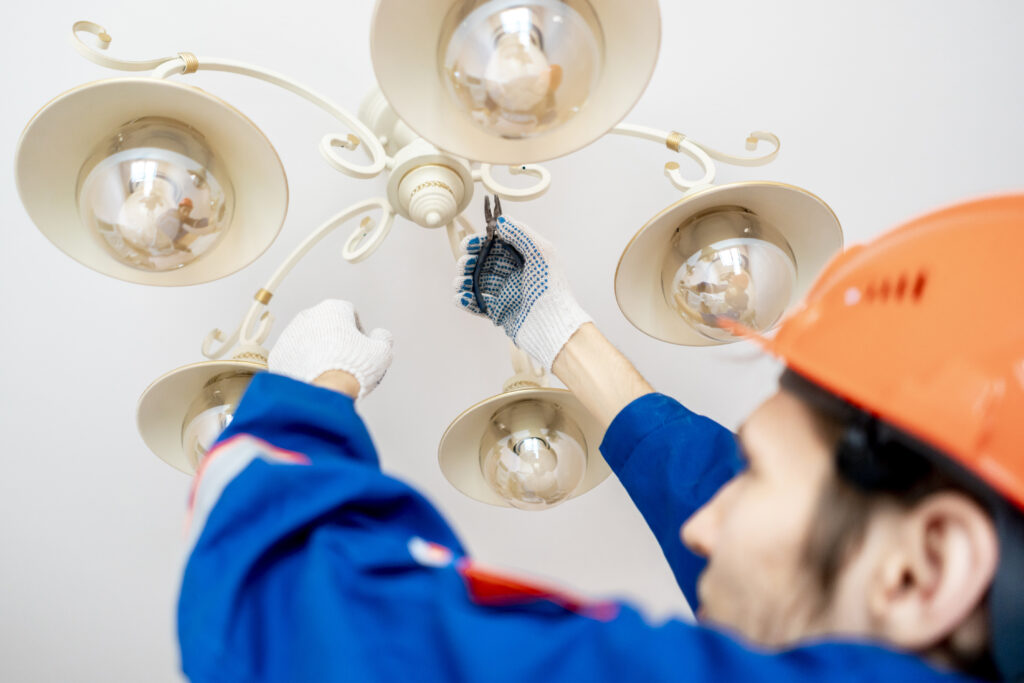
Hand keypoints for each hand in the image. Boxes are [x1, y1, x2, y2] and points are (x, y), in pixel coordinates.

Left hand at [268, 300, 392, 398]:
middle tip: (344, 362)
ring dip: (317, 352)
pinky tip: (314, 377)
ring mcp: (290, 335)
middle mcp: (308, 316)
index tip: (360, 349)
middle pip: (326, 326)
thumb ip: (383, 338)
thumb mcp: (382, 351)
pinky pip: (294, 357)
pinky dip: (302, 364)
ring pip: (308, 340)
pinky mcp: (278, 354)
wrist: (324, 392)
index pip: (349, 314)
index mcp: (332, 309)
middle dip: (335, 340)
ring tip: (328, 372)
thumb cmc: (352, 369)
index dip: (358, 332)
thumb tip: (380, 335)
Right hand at [453, 215, 589, 370]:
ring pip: (477, 283)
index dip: (480, 243)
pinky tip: (461, 297)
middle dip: (469, 262)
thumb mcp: (541, 253)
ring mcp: (505, 294)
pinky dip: (466, 300)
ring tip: (460, 283)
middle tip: (464, 264)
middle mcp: (513, 274)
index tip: (468, 244)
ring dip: (463, 281)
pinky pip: (478, 304)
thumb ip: (521, 233)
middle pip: (483, 263)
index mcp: (523, 259)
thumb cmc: (551, 288)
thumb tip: (501, 221)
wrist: (552, 326)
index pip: (496, 246)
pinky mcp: (499, 313)